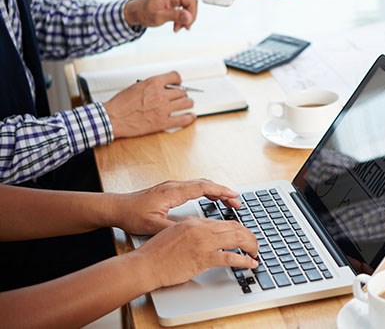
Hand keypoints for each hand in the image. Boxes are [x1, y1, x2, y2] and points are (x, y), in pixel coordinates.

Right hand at [104, 71, 195, 137]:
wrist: (113, 118)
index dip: (178, 81)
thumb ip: (152, 86)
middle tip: (181, 97)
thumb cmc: (120, 104)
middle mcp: (161, 94)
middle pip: (182, 91)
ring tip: (187, 105)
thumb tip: (162, 87)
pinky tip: (191, 117)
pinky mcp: (163, 122)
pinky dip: (190, 118)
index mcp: (153, 83)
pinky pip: (183, 119)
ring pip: (186, 103)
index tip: (179, 84)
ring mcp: (163, 109)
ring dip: (188, 104)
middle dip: (183, 94)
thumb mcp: (137, 87)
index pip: (175, 76)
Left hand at [109, 179, 241, 234]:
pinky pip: (194, 187)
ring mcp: (172, 186)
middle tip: (237, 202)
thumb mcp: (154, 226)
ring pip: (200, 184)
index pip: (203, 187)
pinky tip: (211, 200)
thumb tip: (193, 231)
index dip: (221, 192)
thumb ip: (174, 227)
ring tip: (229, 201)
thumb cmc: (132, 216)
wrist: (117, 208)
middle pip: (205, 184)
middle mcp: (174, 186)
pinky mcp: (169, 190)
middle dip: (223, 192)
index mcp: (173, 192)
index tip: (234, 197)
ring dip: (216, 191)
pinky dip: (206, 192)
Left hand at [124, 0, 220, 31]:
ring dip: (186, 19)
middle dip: (190, 16)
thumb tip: (189, 18)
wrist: (134, 13)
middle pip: (191, 1)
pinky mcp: (174, 1)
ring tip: (178, 28)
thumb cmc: (143, 12)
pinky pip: (185, 9)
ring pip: (189, 7)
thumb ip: (175, 16)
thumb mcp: (158, 16)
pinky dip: (183, 18)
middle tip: (185, 27)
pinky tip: (177, 26)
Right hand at [134, 217, 258, 288]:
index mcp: (193, 221)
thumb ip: (191, 231)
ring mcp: (203, 243)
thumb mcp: (174, 233)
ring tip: (255, 253)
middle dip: (249, 236)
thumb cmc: (155, 253)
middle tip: (254, 244)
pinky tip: (251, 264)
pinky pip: (231, 258)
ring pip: (237, 238)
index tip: (244, 236)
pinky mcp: (203, 258)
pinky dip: (245, 261)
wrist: (145, 265)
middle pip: (235, 227)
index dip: (238, 229)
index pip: (223, 222)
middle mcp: (200, 228)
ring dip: (251, 246)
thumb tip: (204, 235)